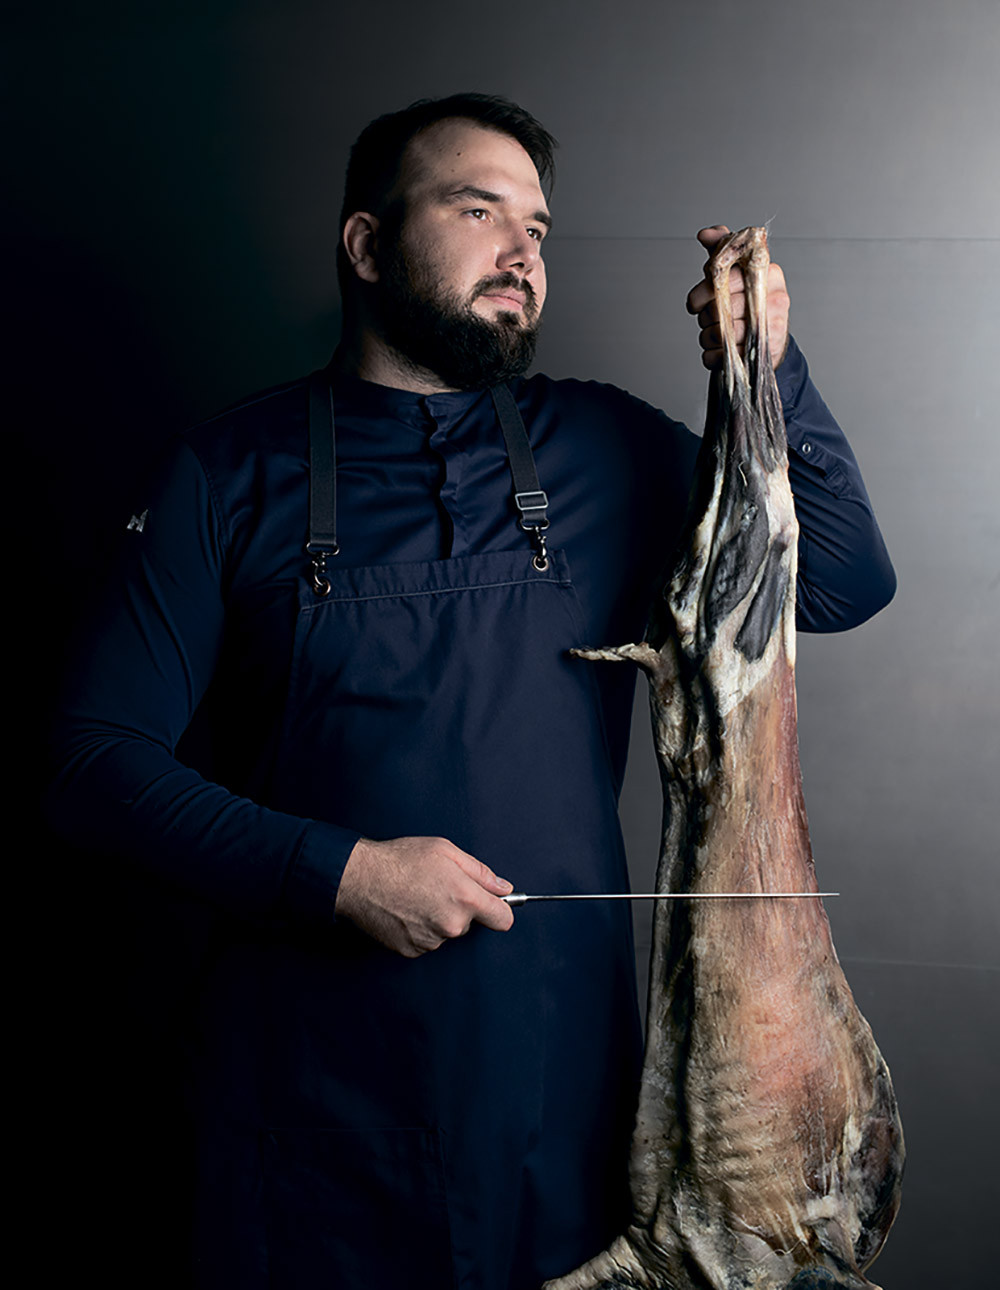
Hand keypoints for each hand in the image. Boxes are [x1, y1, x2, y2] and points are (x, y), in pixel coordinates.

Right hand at [335, 835, 515, 956]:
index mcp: (465, 899)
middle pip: (470, 923)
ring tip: (417, 896)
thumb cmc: (401, 860)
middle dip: (461, 907)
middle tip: (438, 887)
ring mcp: (431, 941)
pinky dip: (421, 928)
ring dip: (439, 918)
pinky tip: (406, 909)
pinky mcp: (412, 950)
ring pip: (447, 931)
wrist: (360, 879)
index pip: (503, 920)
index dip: (500, 910)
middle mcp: (451, 925)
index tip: (493, 904)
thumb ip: (480, 872)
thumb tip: (503, 887)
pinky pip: (427, 940)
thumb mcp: (446, 850)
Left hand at [685, 225, 789, 370]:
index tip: (694, 303)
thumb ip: (722, 250)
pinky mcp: (767, 351)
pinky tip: (715, 351)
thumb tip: (704, 234)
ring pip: (723, 333)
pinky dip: (712, 356)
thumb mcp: (736, 273)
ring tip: (710, 335)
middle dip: (705, 317)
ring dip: (707, 337)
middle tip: (705, 320)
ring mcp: (774, 325)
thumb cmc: (748, 302)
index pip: (727, 279)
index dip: (703, 292)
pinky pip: (726, 356)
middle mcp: (776, 297)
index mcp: (769, 272)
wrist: (770, 341)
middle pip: (724, 308)